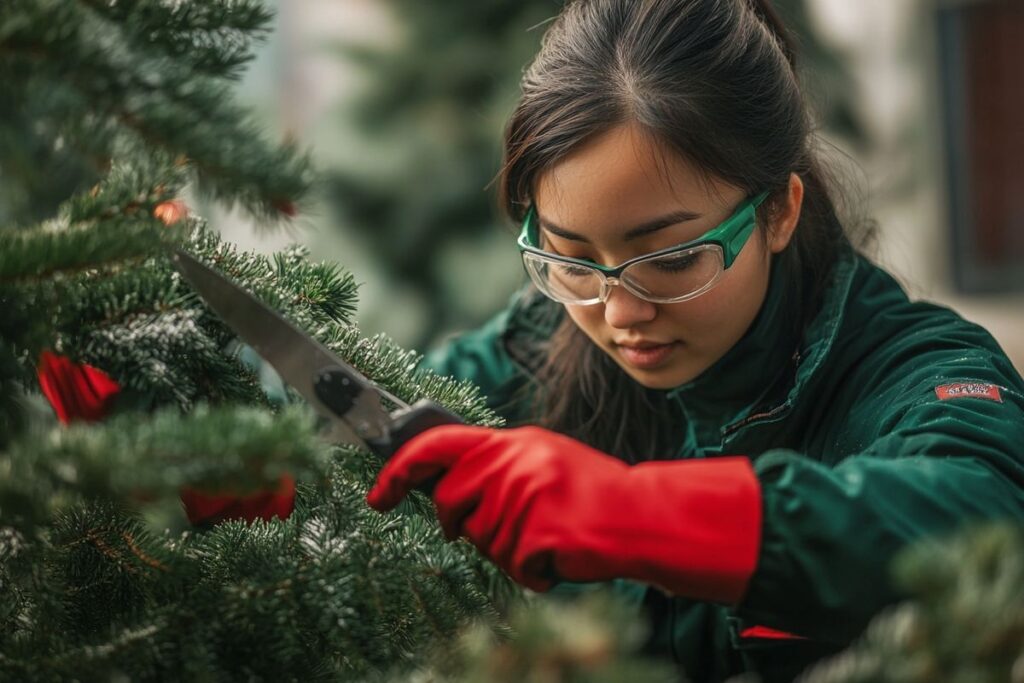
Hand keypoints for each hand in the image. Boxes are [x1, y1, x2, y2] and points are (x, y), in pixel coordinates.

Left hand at [367, 425, 761, 602]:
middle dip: (461, 525)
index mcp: (513, 441)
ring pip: (481, 542)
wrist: (643, 516)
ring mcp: (526, 498)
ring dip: (509, 551)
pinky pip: (512, 567)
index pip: (438, 444)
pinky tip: (559, 554)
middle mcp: (514, 463)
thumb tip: (444, 488)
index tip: (379, 494)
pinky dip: (533, 572)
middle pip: (450, 503)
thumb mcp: (544, 459)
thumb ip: (497, 466)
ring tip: (547, 535)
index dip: (399, 469)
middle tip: (495, 530)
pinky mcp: (537, 535)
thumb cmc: (592, 493)